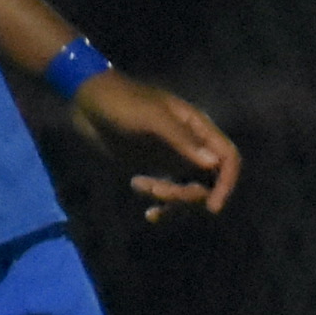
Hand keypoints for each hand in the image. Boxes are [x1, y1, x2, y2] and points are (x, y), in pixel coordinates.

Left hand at [69, 67, 240, 220]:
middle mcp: (191, 145)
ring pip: (189, 190)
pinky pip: (169, 194)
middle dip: (187, 194)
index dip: (226, 183)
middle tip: (158, 193)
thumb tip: (213, 164)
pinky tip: (149, 213)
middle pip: (209, 181)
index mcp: (197, 127)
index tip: (211, 206)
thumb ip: (182, 139)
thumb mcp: (151, 117)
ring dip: (169, 198)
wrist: (87, 101)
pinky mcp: (155, 168)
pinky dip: (162, 206)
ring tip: (140, 186)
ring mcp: (173, 158)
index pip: (228, 158)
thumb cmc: (121, 102)